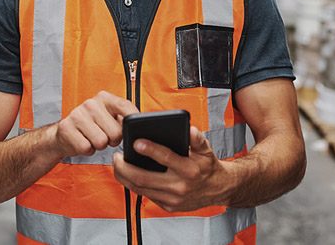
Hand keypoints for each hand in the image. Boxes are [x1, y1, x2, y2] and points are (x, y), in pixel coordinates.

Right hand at [53, 91, 138, 157]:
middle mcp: (91, 104)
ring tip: (94, 138)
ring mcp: (77, 115)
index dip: (133, 118)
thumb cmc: (93, 125)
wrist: (66, 132)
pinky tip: (84, 142)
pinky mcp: (67, 128)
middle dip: (113, 140)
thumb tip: (140, 125)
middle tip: (105, 136)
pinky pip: (86, 148)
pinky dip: (88, 150)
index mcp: (104, 98)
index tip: (137, 127)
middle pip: (116, 132)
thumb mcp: (109, 116)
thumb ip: (124, 117)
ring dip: (100, 146)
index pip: (124, 106)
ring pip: (101, 142)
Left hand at [112, 126, 228, 211]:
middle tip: (116, 156)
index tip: (136, 142)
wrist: (218, 189)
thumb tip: (189, 129)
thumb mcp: (206, 149)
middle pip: (144, 178)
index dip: (149, 149)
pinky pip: (146, 196)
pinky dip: (134, 185)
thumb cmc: (208, 166)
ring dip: (124, 177)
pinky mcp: (168, 206)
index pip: (166, 158)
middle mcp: (180, 186)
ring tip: (117, 164)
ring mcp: (172, 199)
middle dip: (125, 167)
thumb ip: (197, 138)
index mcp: (189, 169)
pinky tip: (128, 175)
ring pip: (141, 189)